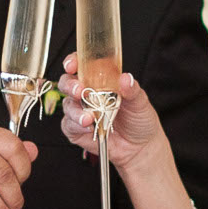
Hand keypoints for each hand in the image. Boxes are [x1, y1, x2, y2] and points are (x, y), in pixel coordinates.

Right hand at [59, 57, 167, 179]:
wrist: (140, 146)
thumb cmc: (139, 119)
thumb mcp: (140, 101)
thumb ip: (132, 89)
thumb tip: (126, 78)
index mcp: (100, 80)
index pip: (81, 65)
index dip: (73, 62)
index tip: (72, 65)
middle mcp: (87, 93)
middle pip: (67, 83)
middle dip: (70, 86)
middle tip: (79, 91)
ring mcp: (80, 111)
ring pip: (67, 105)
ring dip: (75, 111)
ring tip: (89, 118)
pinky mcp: (77, 129)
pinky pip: (68, 125)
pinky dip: (75, 125)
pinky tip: (88, 128)